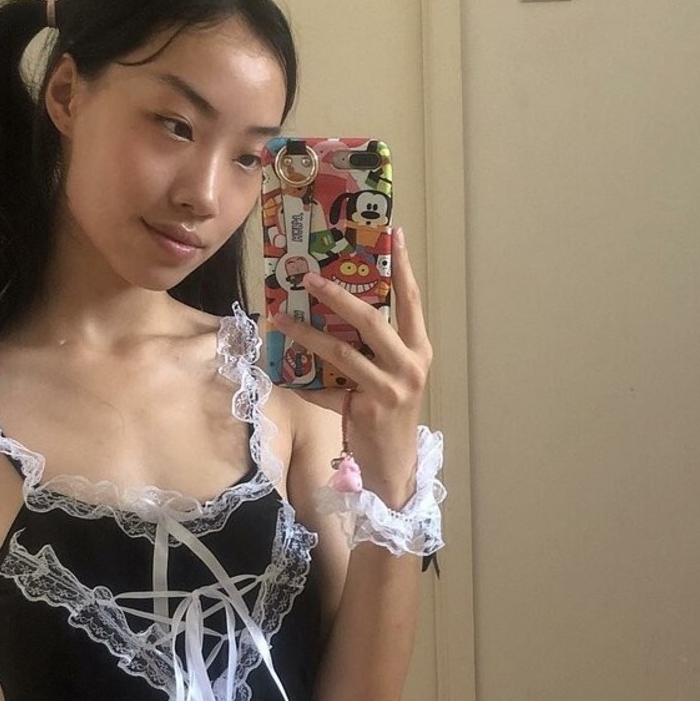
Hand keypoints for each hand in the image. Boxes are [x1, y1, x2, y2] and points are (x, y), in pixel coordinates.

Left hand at [269, 228, 431, 505]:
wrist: (394, 467)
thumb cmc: (388, 415)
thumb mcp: (391, 375)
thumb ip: (374, 347)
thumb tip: (332, 312)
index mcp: (418, 350)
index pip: (412, 300)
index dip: (403, 266)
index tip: (394, 233)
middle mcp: (410, 365)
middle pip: (371, 320)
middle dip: (337, 296)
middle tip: (309, 277)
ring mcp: (390, 388)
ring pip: (343, 352)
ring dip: (307, 335)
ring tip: (280, 318)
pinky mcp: (368, 410)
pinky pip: (327, 390)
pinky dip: (303, 383)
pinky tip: (281, 374)